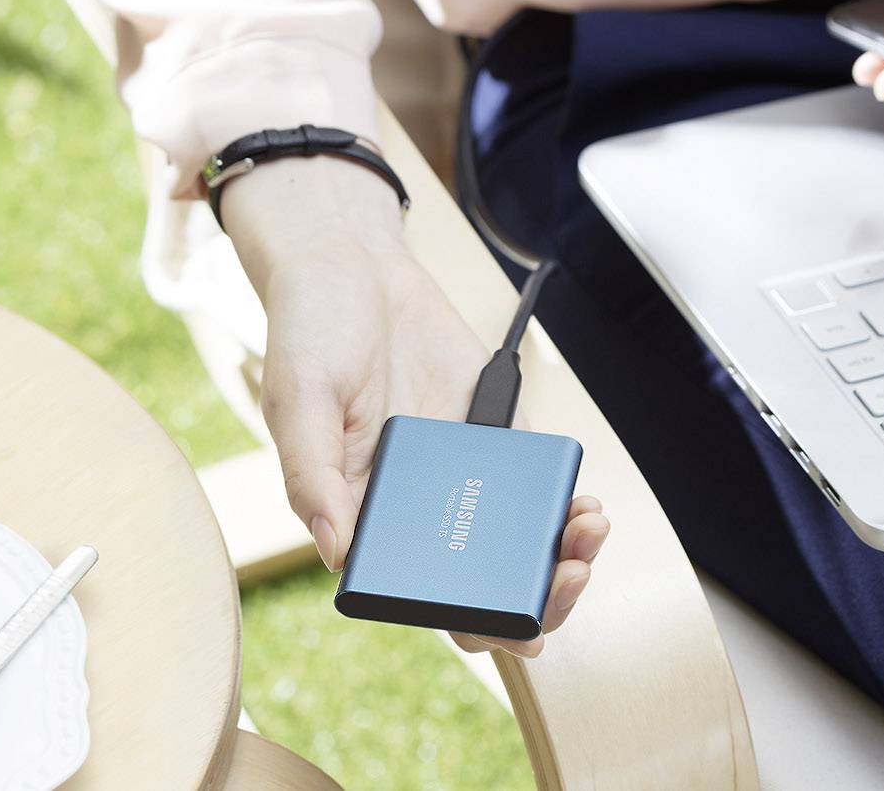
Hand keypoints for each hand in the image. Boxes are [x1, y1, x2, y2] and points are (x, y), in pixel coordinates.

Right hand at [221, 156, 610, 657]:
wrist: (351, 262)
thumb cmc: (309, 332)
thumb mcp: (296, 398)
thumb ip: (311, 475)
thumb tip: (335, 553)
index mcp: (359, 515)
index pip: (417, 594)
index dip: (469, 621)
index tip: (512, 621)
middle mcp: (413, 507)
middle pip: (482, 583)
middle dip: (537, 598)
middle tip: (570, 577)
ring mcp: (459, 473)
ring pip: (518, 543)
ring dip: (561, 556)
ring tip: (587, 533)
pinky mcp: (495, 434)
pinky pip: (537, 486)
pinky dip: (565, 504)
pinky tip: (582, 503)